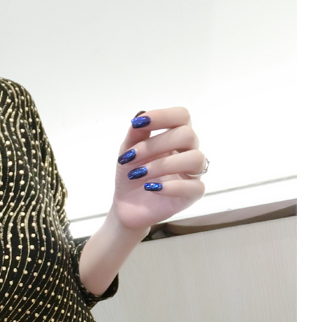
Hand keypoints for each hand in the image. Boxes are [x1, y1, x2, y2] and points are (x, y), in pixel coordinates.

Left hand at [110, 107, 205, 233]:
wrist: (126, 206)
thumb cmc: (131, 174)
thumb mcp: (127, 152)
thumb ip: (135, 135)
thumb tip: (141, 115)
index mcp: (175, 136)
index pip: (182, 116)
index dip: (163, 116)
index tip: (139, 123)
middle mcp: (188, 151)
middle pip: (187, 135)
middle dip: (156, 144)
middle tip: (131, 157)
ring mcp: (192, 173)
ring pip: (195, 158)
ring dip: (163, 164)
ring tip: (138, 174)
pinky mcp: (192, 194)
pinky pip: (194, 187)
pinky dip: (171, 186)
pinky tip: (150, 188)